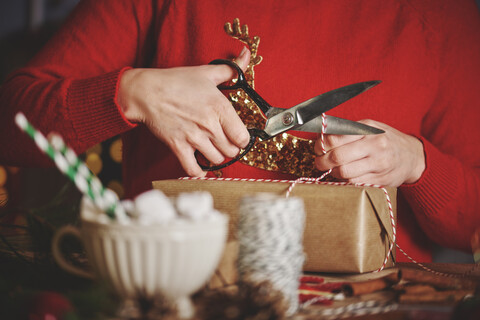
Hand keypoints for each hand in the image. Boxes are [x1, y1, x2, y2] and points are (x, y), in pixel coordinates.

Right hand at [117, 48, 250, 176]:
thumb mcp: (206, 72)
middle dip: (229, 148)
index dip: (242, 138)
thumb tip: (246, 55)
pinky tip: (199, 165)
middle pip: (231, 151)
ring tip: (210, 148)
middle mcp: (210, 125)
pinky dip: (198, 171)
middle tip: (223, 142)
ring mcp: (194, 137)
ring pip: (216, 160)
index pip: (243, 137)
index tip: (236, 136)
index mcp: (220, 107)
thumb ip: (231, 69)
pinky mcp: (178, 147)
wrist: (146, 91)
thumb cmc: (177, 81)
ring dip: (215, 157)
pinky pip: (194, 169)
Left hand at [314, 120, 424, 186]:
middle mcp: (374, 145)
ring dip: (333, 172)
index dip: (321, 145)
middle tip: (319, 162)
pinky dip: (345, 180)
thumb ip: (347, 131)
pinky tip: (345, 175)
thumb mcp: (370, 128)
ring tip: (333, 169)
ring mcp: (378, 164)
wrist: (413, 156)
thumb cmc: (386, 140)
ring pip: (344, 172)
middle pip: (337, 157)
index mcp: (368, 130)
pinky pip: (353, 183)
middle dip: (322, 161)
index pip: (335, 138)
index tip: (318, 149)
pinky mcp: (379, 180)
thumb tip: (321, 136)